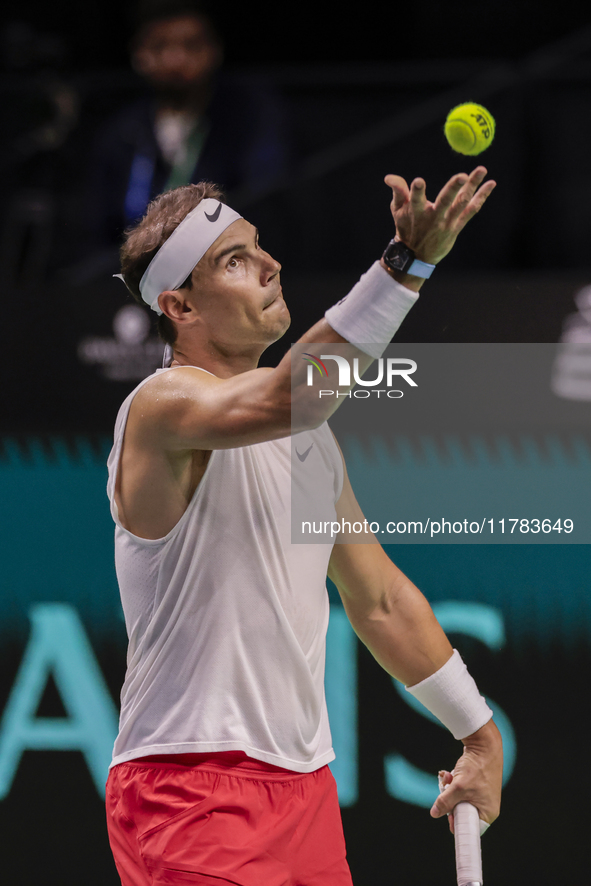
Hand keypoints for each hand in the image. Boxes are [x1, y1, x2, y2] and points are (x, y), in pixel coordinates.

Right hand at [384, 167, 495, 264]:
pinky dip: (482, 197)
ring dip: (473, 186)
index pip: (415, 200)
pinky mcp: (457, 227)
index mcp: (416, 212)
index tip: (417, 181)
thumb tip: (388, 177)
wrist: (416, 256)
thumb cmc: (406, 227)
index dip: (417, 191)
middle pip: (445, 201)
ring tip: (482, 170)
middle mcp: (433, 217)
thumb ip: (398, 191)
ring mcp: (447, 223)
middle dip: (453, 188)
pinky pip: (471, 210)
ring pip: (461, 203)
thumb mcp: (397, 210)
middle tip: (462, 175)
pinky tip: (491, 184)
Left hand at [430, 718, 502, 833]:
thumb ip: (445, 802)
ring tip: (448, 778)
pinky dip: (452, 782)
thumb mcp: (459, 788)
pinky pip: (459, 789)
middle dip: (449, 801)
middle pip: (460, 812)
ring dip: (448, 789)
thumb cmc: (477, 768)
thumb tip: (434, 813)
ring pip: (457, 799)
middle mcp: (485, 806)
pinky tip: (449, 773)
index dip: (456, 822)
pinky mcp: (474, 784)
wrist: (484, 745)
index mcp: (487, 812)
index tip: (446, 816)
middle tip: (445, 792)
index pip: (469, 827)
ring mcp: (480, 794)